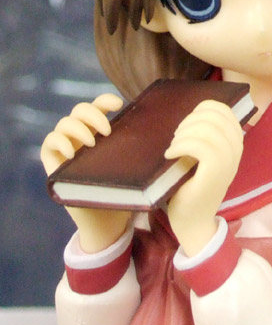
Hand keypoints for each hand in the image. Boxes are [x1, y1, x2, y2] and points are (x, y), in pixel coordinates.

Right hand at [41, 93, 131, 252]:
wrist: (110, 224)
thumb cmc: (125, 194)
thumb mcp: (135, 167)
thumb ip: (143, 150)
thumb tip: (170, 133)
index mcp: (99, 133)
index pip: (97, 106)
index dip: (104, 99)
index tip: (118, 103)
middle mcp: (80, 138)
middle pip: (79, 110)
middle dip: (92, 114)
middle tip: (107, 130)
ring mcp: (65, 150)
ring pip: (63, 123)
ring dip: (78, 128)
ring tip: (92, 143)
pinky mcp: (53, 166)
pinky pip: (49, 142)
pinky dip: (59, 142)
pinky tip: (73, 153)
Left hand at [165, 100, 243, 256]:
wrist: (192, 222)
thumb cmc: (191, 186)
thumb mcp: (199, 156)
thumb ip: (202, 135)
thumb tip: (191, 112)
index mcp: (234, 143)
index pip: (224, 110)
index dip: (203, 108)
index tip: (186, 122)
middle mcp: (235, 151)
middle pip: (216, 116)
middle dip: (191, 120)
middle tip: (177, 137)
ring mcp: (228, 163)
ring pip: (209, 130)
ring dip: (184, 133)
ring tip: (173, 146)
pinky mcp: (215, 175)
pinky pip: (201, 147)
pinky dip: (182, 145)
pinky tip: (170, 154)